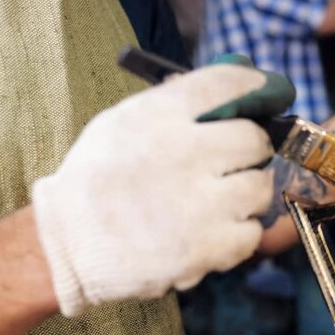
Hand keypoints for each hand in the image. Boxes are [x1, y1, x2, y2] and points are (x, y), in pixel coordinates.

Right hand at [32, 63, 293, 316]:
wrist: (66, 243)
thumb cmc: (98, 178)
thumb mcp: (123, 122)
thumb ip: (174, 104)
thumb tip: (235, 88)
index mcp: (158, 116)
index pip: (226, 84)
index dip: (257, 86)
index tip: (269, 92)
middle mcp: (181, 154)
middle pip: (255, 139)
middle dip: (252, 149)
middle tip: (238, 160)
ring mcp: (194, 205)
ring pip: (260, 188)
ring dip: (250, 193)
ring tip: (225, 199)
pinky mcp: (201, 249)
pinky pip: (250, 234)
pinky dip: (239, 233)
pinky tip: (216, 231)